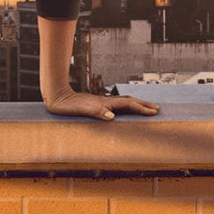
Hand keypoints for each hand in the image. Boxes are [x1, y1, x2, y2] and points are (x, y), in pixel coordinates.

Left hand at [44, 90, 159, 120]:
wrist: (56, 96)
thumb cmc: (67, 106)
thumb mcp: (80, 110)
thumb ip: (96, 112)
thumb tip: (112, 117)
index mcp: (105, 103)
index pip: (128, 105)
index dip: (141, 108)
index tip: (154, 112)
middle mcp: (105, 102)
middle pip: (129, 101)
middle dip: (143, 105)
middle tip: (157, 109)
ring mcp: (101, 102)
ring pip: (123, 102)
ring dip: (135, 105)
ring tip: (145, 108)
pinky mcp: (96, 105)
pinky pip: (116, 105)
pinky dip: (125, 107)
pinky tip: (123, 111)